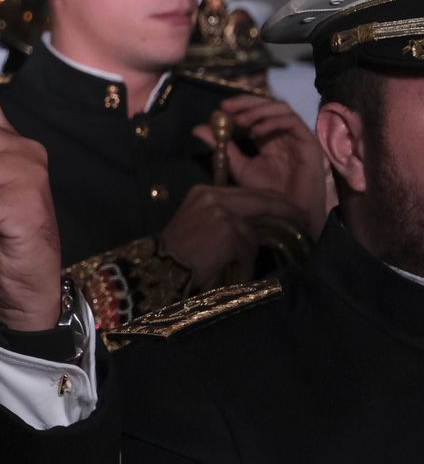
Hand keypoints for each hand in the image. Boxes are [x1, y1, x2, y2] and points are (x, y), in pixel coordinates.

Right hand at [158, 184, 307, 290]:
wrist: (159, 268)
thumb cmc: (177, 252)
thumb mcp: (198, 223)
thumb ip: (224, 216)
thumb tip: (256, 226)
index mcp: (204, 191)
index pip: (248, 192)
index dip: (272, 201)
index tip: (291, 209)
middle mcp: (213, 195)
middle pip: (261, 200)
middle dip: (285, 211)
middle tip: (304, 219)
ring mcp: (222, 211)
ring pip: (255, 229)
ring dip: (253, 249)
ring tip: (253, 259)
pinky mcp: (229, 230)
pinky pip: (248, 248)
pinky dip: (244, 263)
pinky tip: (235, 272)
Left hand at [191, 94, 331, 236]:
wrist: (288, 212)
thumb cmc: (266, 193)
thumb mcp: (238, 167)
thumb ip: (222, 146)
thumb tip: (197, 128)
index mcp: (266, 136)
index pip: (254, 110)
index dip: (238, 106)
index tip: (220, 109)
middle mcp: (282, 132)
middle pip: (267, 103)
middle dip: (246, 102)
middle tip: (227, 108)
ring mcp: (296, 135)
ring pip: (281, 108)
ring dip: (258, 110)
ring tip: (240, 122)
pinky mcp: (308, 141)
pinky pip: (292, 121)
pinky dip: (272, 122)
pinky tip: (256, 133)